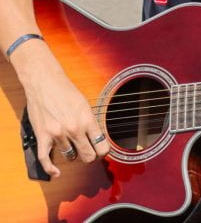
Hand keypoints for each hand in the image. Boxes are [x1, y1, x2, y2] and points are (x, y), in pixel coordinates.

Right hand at [15, 44, 109, 177]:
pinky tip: (56, 172)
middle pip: (88, 156)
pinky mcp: (43, 136)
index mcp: (88, 119)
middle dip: (90, 156)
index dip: (103, 151)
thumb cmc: (66, 90)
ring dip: (72, 153)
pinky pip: (45, 160)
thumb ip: (91, 122)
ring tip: (73, 146)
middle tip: (89, 151)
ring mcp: (58, 134)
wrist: (45, 82)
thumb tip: (98, 138)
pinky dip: (51, 169)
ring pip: (70, 157)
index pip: (102, 146)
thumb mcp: (85, 104)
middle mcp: (74, 129)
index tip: (102, 150)